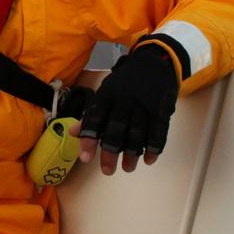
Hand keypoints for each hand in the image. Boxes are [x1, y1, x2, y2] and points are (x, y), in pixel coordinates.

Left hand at [73, 45, 178, 174]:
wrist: (154, 62)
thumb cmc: (124, 83)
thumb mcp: (105, 93)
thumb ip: (90, 115)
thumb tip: (72, 133)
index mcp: (106, 95)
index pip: (94, 119)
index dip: (89, 139)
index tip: (85, 159)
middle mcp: (124, 100)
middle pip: (116, 129)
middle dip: (111, 152)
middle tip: (107, 171)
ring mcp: (144, 104)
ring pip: (137, 133)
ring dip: (132, 154)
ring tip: (128, 168)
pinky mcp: (160, 108)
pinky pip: (158, 131)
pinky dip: (154, 148)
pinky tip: (149, 160)